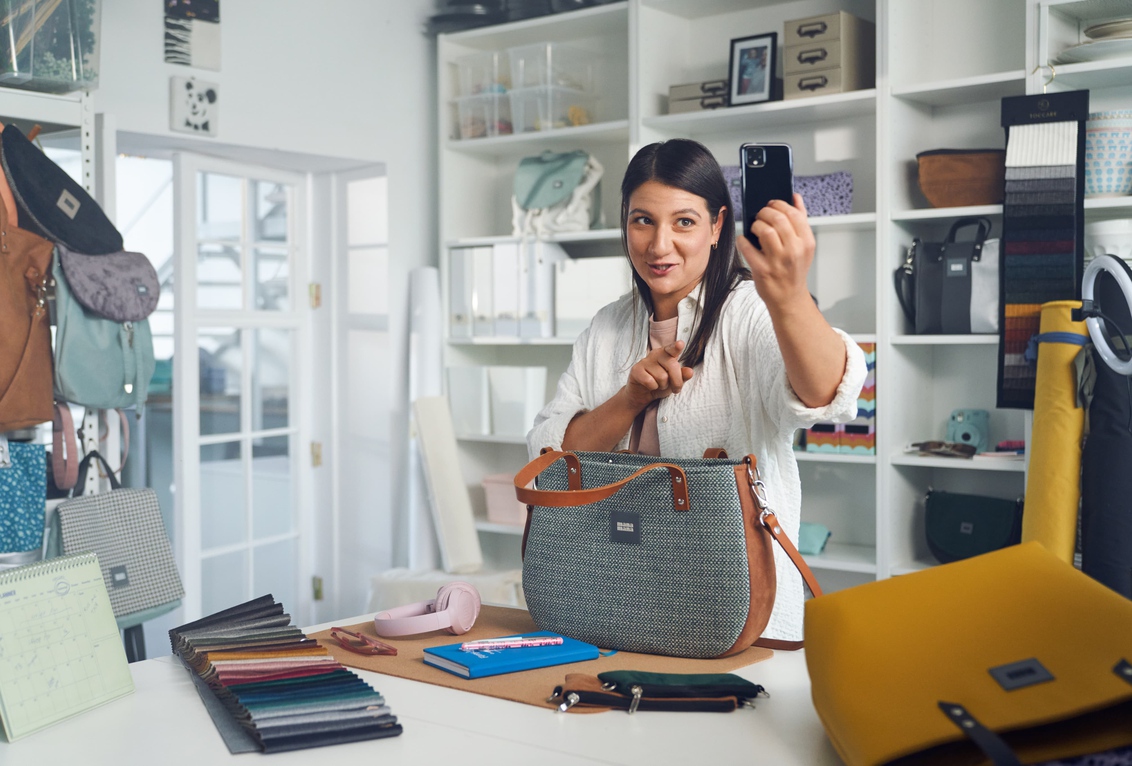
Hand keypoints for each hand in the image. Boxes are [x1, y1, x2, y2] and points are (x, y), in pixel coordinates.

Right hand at [623, 340, 694, 409]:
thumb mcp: (674, 381)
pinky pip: (650, 382)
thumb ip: (682, 376)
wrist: (642, 393)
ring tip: (658, 385)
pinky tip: (650, 386)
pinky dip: (653, 388)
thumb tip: (690, 371)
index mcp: (666, 353)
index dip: (676, 347)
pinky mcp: (636, 370)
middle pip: (672, 366)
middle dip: (677, 381)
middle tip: (676, 389)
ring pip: (662, 377)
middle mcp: (655, 354)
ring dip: (662, 386)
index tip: (680, 344)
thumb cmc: (660, 383)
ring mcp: (644, 361)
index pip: (672, 349)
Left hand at [737, 193, 815, 311]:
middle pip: (778, 219)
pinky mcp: (762, 270)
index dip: (780, 204)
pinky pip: (748, 248)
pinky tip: (744, 240)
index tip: (772, 204)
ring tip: (755, 227)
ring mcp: (778, 261)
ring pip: (764, 231)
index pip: (795, 214)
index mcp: (806, 242)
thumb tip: (795, 197)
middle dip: (765, 212)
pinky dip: (742, 241)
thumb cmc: (794, 270)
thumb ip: (801, 220)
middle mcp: (794, 251)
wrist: (789, 298)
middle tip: (760, 214)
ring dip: (756, 224)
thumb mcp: (804, 246)